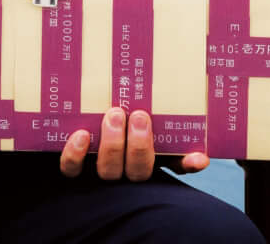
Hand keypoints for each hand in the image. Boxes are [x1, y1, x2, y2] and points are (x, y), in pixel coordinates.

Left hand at [58, 109, 207, 180]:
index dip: (188, 164)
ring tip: (114, 115)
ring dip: (113, 144)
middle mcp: (128, 169)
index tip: (198, 158)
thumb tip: (200, 97)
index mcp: (151, 155)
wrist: (68, 110)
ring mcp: (100, 170)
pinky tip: (82, 135)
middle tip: (139, 116)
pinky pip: (73, 170)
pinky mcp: (73, 167)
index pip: (177, 165)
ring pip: (109, 171)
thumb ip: (162, 103)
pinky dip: (76, 154)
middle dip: (140, 145)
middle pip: (139, 171)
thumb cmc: (116, 106)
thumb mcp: (142, 104)